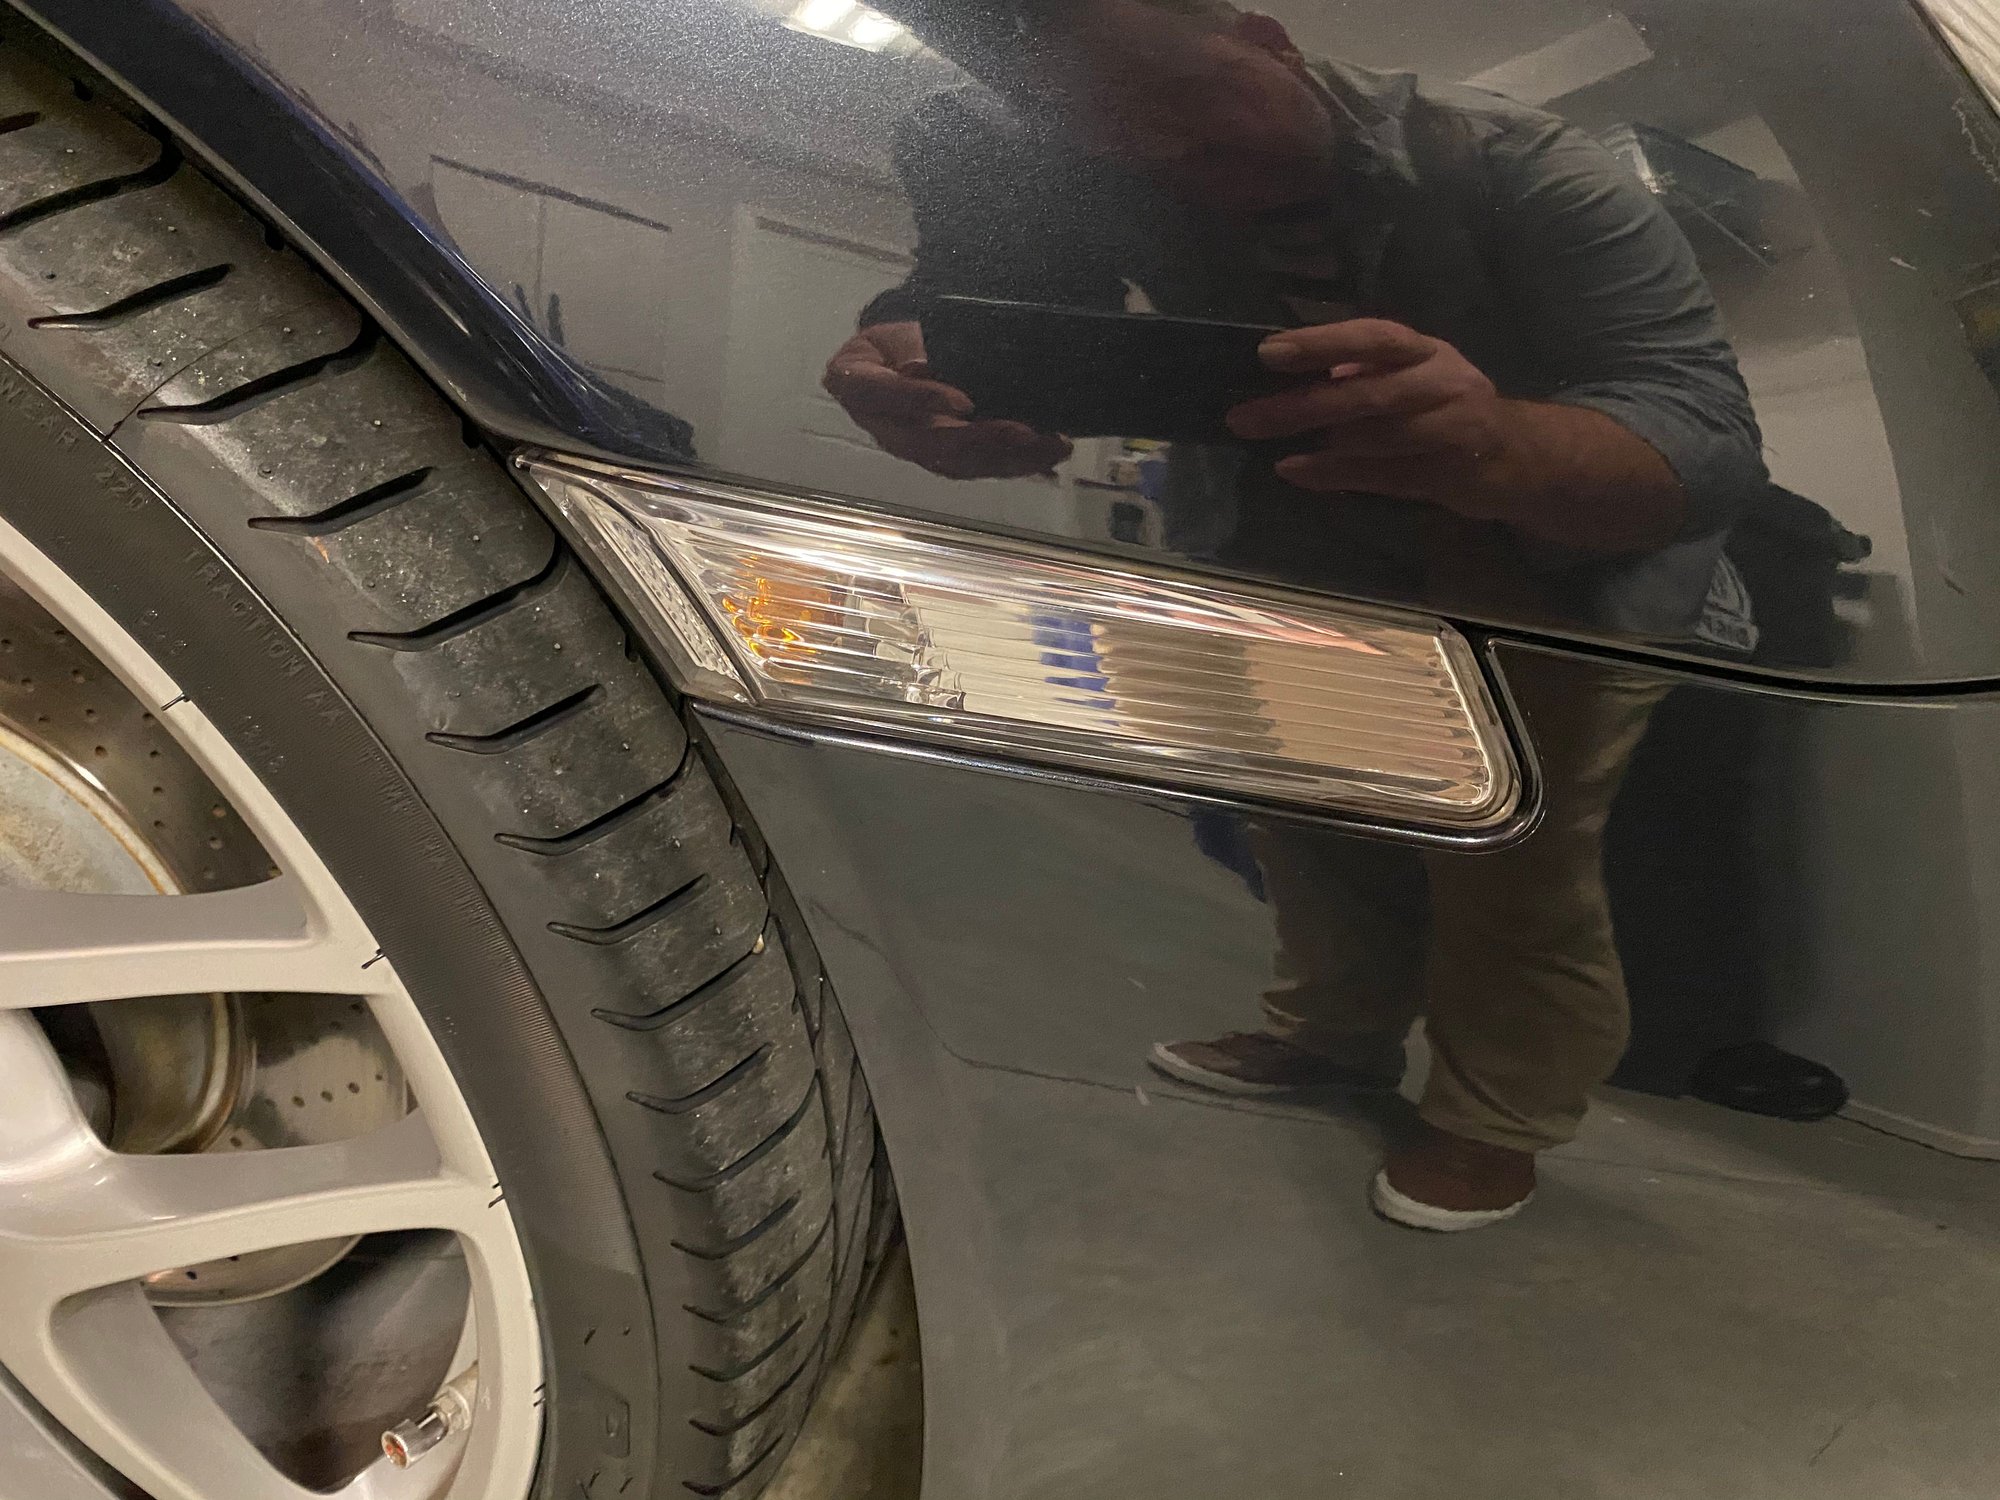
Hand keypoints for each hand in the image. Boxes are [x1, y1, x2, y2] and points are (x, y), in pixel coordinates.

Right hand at [822, 321, 1073, 479]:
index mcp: (857, 387)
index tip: (965, 402)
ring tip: (1051, 445)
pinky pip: (978, 466)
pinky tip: (1050, 454)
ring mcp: (914, 448)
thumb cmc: (899, 341)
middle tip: (1024, 431)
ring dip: (1009, 457)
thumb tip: (927, 369)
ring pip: (959, 463)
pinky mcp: (943, 458)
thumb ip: (914, 347)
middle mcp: (884, 427)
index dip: (924, 401)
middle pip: (929, 443)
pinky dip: (1018, 462)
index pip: (887, 396)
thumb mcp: (899, 333)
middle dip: (981, 440)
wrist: (899, 357)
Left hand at [1226, 319, 1512, 507]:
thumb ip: (1365, 374)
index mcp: (1427, 353)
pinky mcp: (1448, 473)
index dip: (1323, 342)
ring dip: (1318, 440)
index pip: (1374, 338)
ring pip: (1378, 435)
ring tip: (1267, 442)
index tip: (1269, 353)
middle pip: (1368, 392)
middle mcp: (1442, 383)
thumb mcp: (1414, 377)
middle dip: (1303, 403)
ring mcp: (1450, 429)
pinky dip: (1336, 474)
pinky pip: (1383, 475)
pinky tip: (1295, 470)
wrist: (1521, 458)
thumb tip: (1304, 370)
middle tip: (1244, 416)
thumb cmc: (1449, 412)